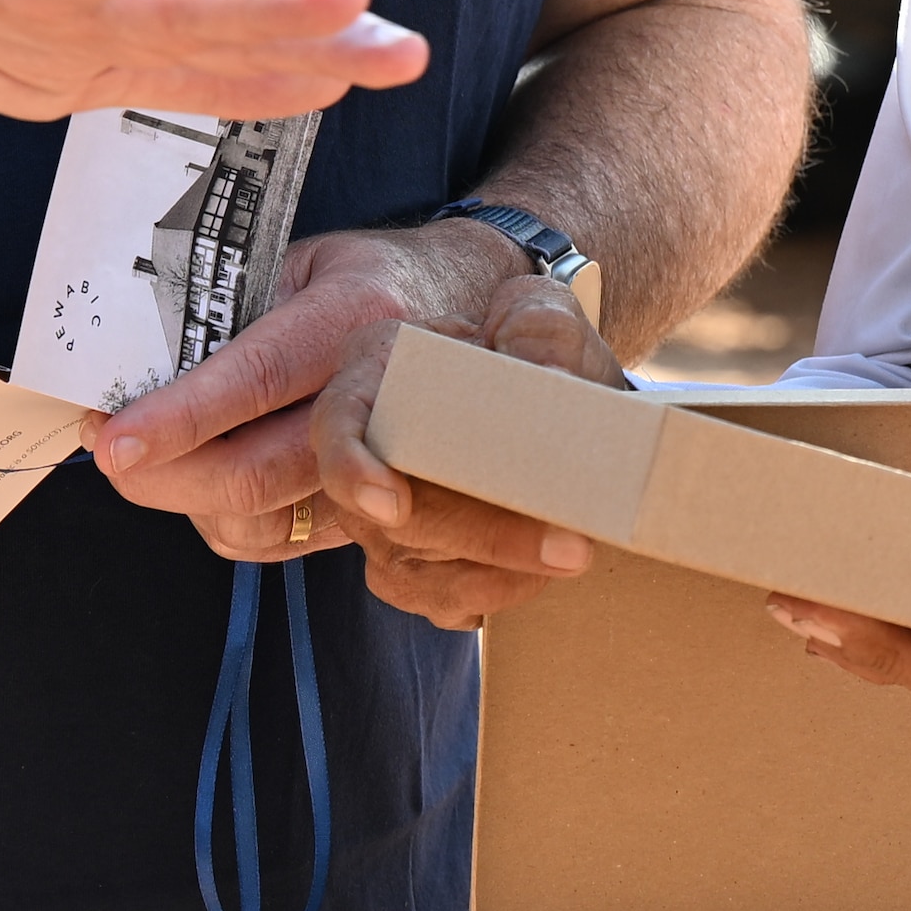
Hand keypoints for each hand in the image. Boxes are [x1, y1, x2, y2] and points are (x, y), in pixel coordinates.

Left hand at [88, 220, 604, 604]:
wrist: (481, 304)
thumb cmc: (371, 277)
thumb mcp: (308, 259)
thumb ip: (240, 303)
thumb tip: (141, 353)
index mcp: (360, 316)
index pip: (260, 376)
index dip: (183, 415)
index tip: (114, 439)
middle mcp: (386, 394)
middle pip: (259, 470)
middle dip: (168, 476)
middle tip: (112, 455)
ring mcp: (393, 461)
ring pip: (269, 520)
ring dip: (192, 502)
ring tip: (150, 462)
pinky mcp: (388, 511)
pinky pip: (290, 540)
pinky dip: (233, 522)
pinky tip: (206, 484)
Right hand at [312, 279, 634, 626]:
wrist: (554, 398)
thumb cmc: (533, 349)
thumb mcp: (540, 313)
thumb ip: (539, 328)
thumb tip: (545, 381)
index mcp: (376, 371)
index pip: (338, 425)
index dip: (352, 468)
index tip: (394, 505)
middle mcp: (365, 448)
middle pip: (388, 517)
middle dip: (482, 535)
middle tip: (569, 545)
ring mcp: (381, 514)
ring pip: (415, 569)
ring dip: (496, 571)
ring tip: (572, 552)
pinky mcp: (414, 562)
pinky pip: (441, 598)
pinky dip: (492, 592)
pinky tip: (539, 572)